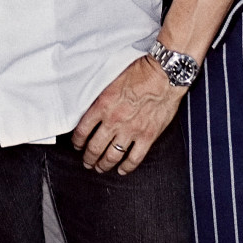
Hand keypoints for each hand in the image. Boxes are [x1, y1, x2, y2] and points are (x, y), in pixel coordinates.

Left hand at [72, 55, 184, 174]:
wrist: (164, 74)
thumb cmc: (140, 72)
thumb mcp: (111, 79)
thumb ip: (101, 97)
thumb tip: (92, 107)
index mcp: (103, 106)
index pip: (82, 130)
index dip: (77, 141)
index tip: (77, 145)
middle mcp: (114, 121)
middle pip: (94, 147)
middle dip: (88, 158)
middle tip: (87, 162)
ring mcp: (131, 131)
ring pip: (112, 156)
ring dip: (104, 164)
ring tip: (100, 168)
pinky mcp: (147, 136)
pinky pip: (134, 158)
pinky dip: (127, 167)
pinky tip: (122, 170)